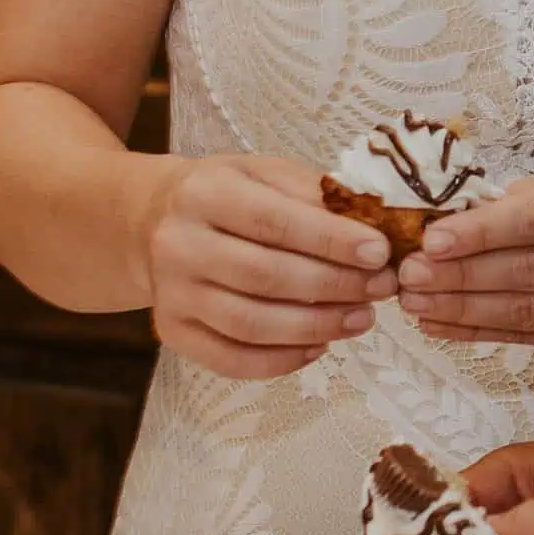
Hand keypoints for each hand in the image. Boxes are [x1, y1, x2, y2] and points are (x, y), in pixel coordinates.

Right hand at [141, 156, 394, 379]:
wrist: (152, 221)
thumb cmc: (224, 195)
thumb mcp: (263, 173)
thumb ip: (313, 195)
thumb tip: (372, 228)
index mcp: (203, 193)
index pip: (275, 222)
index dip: (331, 241)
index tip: (379, 252)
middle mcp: (179, 244)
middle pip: (265, 276)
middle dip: (334, 286)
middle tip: (381, 289)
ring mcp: (172, 294)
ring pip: (251, 324)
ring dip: (316, 326)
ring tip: (361, 318)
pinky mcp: (172, 332)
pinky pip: (232, 360)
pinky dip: (282, 361)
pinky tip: (319, 345)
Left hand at [394, 167, 533, 351]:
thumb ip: (507, 204)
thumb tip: (435, 223)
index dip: (480, 234)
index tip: (430, 241)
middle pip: (527, 272)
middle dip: (460, 276)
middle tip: (408, 277)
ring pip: (525, 312)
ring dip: (461, 309)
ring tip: (414, 302)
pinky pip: (528, 338)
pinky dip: (477, 332)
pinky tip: (439, 323)